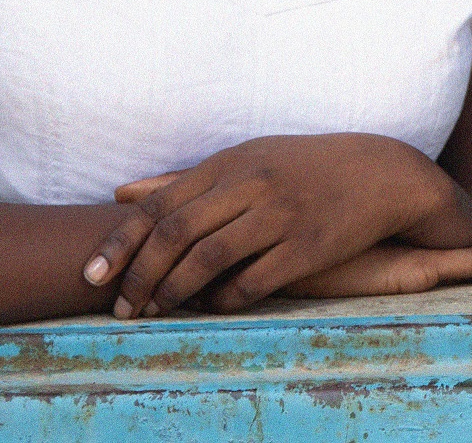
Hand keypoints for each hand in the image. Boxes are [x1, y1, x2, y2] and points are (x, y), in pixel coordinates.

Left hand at [85, 134, 469, 316]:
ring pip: (209, 259)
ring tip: (156, 312)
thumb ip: (181, 180)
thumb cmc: (301, 168)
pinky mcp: (308, 246)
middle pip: (177, 233)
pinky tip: (209, 309)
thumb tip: (121, 194)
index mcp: (229, 162)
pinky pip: (253, 282)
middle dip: (140, 275)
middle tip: (122, 308)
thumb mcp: (244, 160)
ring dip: (174, 292)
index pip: (159, 204)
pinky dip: (223, 301)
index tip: (91, 275)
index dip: (120, 243)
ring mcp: (280, 215)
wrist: (379, 174)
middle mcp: (251, 184)